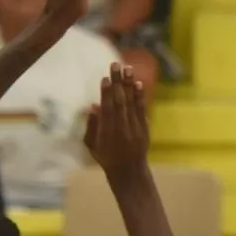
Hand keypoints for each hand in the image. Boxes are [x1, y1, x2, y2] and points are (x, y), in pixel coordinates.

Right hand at [83, 64, 149, 179]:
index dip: (106, 93)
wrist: (129, 171)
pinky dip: (140, 96)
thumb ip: (92, 126)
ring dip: (130, 83)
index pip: (107, 108)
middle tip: (115, 64)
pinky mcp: (144, 127)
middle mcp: (121, 127)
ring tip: (128, 68)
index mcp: (107, 131)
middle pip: (119, 101)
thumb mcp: (92, 145)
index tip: (105, 78)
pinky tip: (139, 84)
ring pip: (131, 102)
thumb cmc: (106, 157)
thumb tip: (93, 106)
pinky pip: (142, 109)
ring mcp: (134, 127)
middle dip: (117, 81)